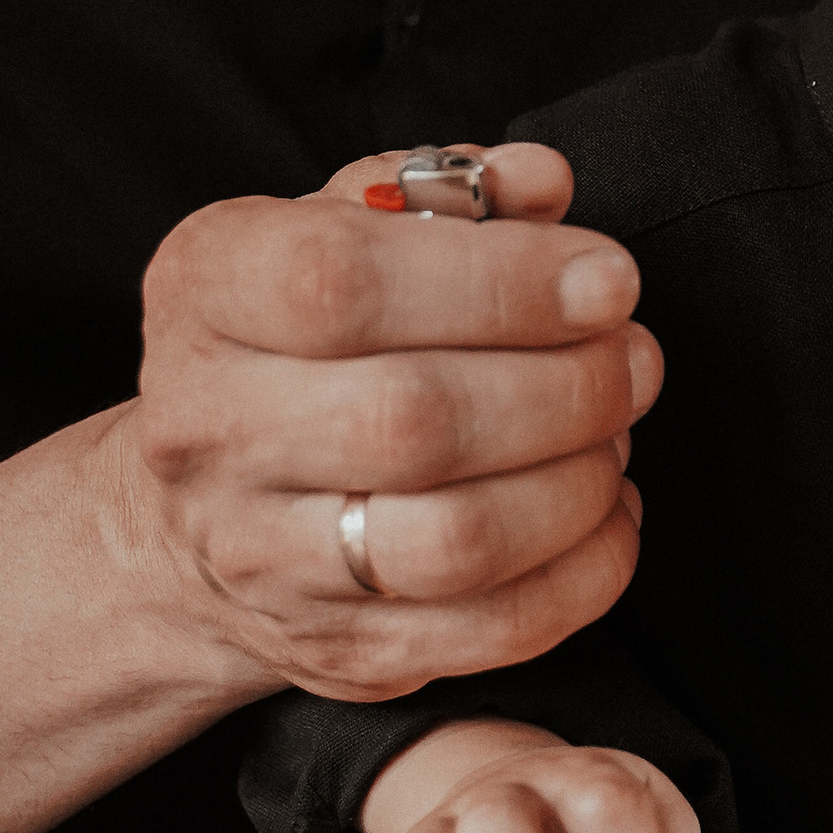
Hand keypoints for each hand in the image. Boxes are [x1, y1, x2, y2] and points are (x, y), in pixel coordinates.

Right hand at [129, 142, 658, 697]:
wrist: (199, 515)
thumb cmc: (302, 342)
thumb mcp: (343, 228)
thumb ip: (447, 192)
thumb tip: (542, 184)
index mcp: (207, 293)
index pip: (340, 281)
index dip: (503, 280)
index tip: (608, 279)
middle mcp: (209, 429)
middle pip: (413, 419)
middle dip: (567, 386)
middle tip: (634, 358)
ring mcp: (261, 557)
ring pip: (456, 541)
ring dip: (579, 482)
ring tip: (617, 431)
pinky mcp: (335, 649)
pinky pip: (492, 632)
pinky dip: (585, 572)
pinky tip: (608, 513)